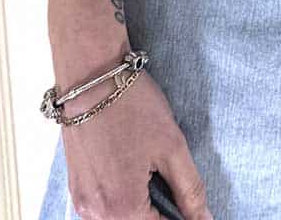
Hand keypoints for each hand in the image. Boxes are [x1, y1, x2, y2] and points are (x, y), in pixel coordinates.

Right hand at [60, 68, 211, 218]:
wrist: (90, 76)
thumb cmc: (131, 106)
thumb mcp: (171, 146)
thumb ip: (190, 190)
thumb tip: (204, 219)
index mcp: (122, 208)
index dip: (183, 219)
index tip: (193, 208)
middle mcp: (95, 214)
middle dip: (160, 213)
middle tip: (174, 188)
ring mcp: (82, 202)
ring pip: (120, 219)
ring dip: (140, 208)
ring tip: (154, 176)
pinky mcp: (76, 187)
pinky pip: (104, 208)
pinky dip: (122, 199)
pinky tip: (134, 172)